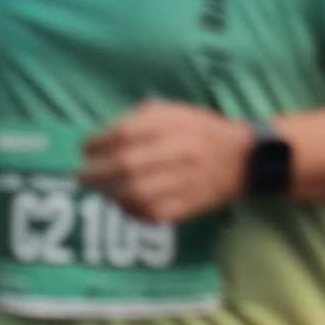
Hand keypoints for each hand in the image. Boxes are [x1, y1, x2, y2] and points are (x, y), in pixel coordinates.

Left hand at [79, 102, 249, 224]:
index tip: (84, 148)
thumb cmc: (202, 130)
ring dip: (110, 194)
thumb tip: (101, 137)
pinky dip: (131, 211)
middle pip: (126, 165)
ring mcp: (186, 180)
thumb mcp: (175, 111)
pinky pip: (152, 213)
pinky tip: (123, 205)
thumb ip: (139, 118)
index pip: (126, 133)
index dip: (98, 142)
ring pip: (136, 193)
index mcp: (175, 124)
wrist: (245, 158)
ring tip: (101, 192)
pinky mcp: (190, 205)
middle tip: (79, 177)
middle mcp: (180, 151)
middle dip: (95, 173)